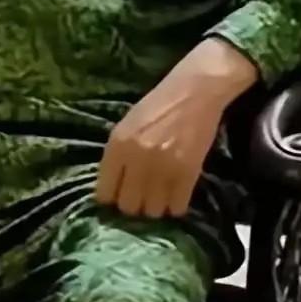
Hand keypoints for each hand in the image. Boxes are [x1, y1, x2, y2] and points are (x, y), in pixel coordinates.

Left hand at [96, 38, 258, 218]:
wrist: (195, 90)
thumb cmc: (159, 104)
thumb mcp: (128, 125)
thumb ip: (118, 155)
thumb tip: (113, 188)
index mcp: (117, 145)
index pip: (105, 192)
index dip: (111, 201)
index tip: (119, 201)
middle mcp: (136, 159)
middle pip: (128, 206)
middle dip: (135, 207)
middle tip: (143, 201)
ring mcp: (163, 167)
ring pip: (153, 210)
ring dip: (157, 208)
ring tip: (161, 199)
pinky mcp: (188, 171)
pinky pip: (177, 206)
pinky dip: (176, 207)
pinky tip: (177, 198)